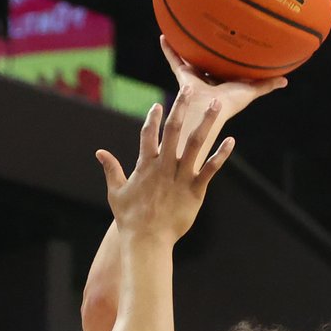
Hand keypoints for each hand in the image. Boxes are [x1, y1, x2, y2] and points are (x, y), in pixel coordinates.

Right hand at [95, 89, 233, 242]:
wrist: (147, 241)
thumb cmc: (130, 219)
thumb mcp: (116, 192)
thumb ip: (111, 169)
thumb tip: (99, 152)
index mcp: (145, 165)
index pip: (148, 134)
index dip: (153, 119)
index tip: (157, 106)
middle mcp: (164, 167)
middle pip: (174, 130)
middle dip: (181, 108)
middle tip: (189, 90)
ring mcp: (181, 177)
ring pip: (195, 143)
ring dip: (206, 122)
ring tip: (215, 105)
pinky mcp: (195, 190)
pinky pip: (211, 169)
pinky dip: (221, 154)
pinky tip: (231, 141)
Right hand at [160, 35, 285, 167]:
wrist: (210, 111)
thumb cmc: (230, 105)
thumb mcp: (250, 91)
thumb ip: (265, 85)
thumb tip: (286, 80)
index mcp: (221, 83)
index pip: (223, 68)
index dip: (224, 59)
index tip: (225, 46)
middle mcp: (206, 79)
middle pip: (205, 61)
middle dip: (204, 51)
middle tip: (203, 33)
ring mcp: (193, 78)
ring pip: (188, 58)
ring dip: (183, 46)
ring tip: (178, 29)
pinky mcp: (183, 76)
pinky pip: (174, 59)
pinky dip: (168, 49)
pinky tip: (163, 36)